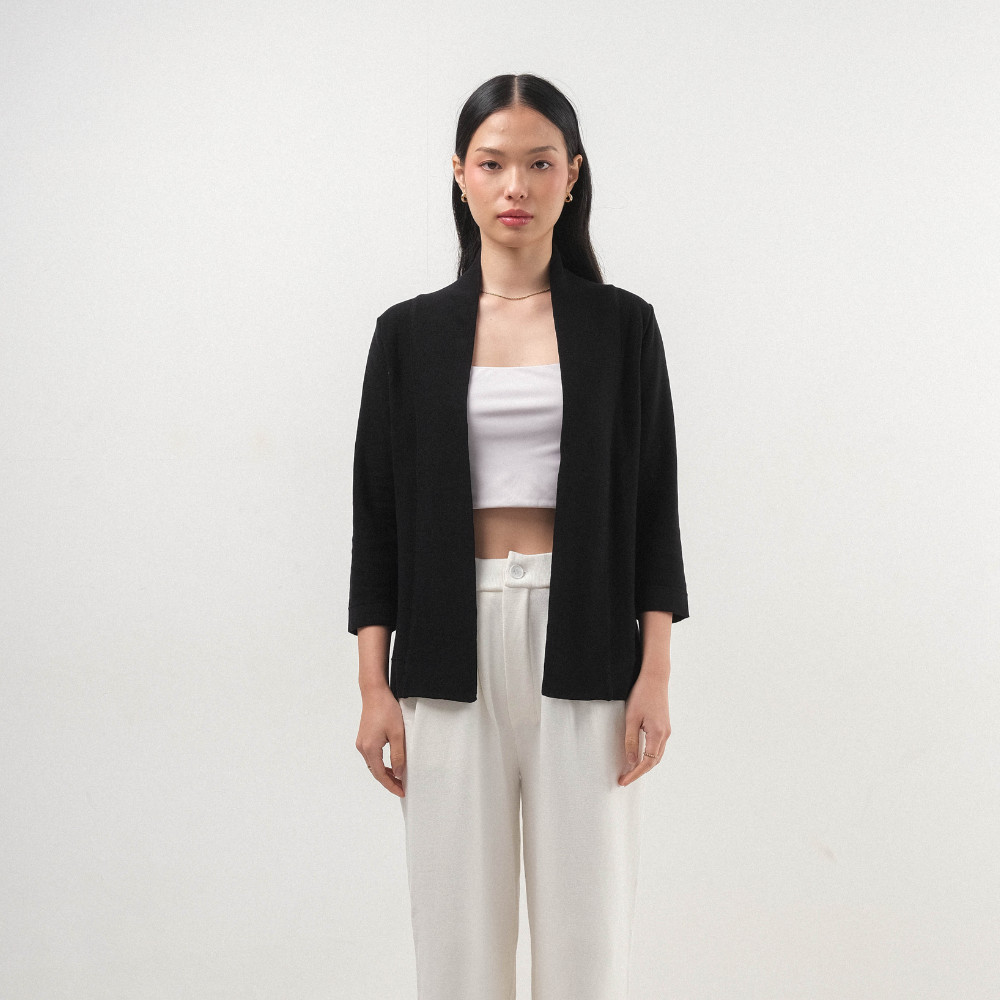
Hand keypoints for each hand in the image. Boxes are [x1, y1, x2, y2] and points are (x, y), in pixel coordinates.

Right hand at [356, 686, 405, 796]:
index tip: (402, 792)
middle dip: (388, 781)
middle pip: (375, 771)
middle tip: (402, 787)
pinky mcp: (363, 737)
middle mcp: (362, 747)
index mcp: (370, 748)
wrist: (374, 693)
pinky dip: (381, 763)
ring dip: (385, 772)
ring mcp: (361, 742)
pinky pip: (372, 756)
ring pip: (373, 764)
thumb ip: (398, 755)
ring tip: (398, 777)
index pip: (380, 775)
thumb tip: (398, 773)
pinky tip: (390, 763)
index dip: (391, 785)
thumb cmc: (386, 710)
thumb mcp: (397, 734)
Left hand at [618, 668, 669, 785]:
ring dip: (645, 765)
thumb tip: (631, 761)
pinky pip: (658, 747)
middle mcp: (665, 735)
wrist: (655, 678)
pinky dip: (649, 756)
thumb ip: (631, 740)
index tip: (623, 781)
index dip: (635, 774)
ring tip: (630, 771)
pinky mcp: (664, 726)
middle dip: (639, 772)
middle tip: (624, 779)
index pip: (646, 763)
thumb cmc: (642, 695)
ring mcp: (667, 731)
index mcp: (657, 734)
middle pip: (654, 762)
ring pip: (657, 756)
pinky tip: (640, 756)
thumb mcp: (631, 718)